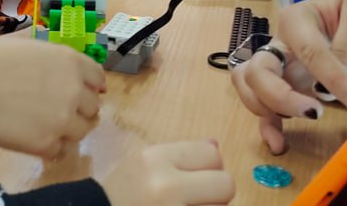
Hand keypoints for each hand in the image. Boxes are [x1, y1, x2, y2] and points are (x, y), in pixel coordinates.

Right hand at [0, 37, 104, 157]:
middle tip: (60, 112)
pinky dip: (52, 149)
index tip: (86, 93)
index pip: (97, 78)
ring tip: (49, 129)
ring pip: (81, 131)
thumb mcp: (23, 42)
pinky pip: (60, 151)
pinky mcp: (47, 144)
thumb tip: (48, 55)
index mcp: (71, 62)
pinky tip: (38, 143)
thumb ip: (45, 52)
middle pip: (92, 107)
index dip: (91, 87)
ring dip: (68, 131)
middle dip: (79, 109)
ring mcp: (63, 119)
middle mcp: (74, 90)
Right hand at [100, 140, 234, 205]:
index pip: (212, 155)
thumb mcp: (143, 165)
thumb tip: (216, 146)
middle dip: (216, 194)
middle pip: (225, 184)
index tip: (195, 178)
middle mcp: (165, 186)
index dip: (208, 169)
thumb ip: (179, 156)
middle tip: (195, 199)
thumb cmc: (121, 195)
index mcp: (154, 159)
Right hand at [232, 0, 346, 153]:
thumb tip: (332, 87)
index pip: (308, 53)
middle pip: (258, 71)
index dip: (331, 80)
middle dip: (280, 97)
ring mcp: (282, 65)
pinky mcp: (291, 84)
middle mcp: (281, 43)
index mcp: (295, 19)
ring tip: (293, 126)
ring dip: (266, 109)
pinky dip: (268, 124)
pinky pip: (268, 105)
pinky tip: (280, 142)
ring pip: (251, 88)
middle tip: (314, 112)